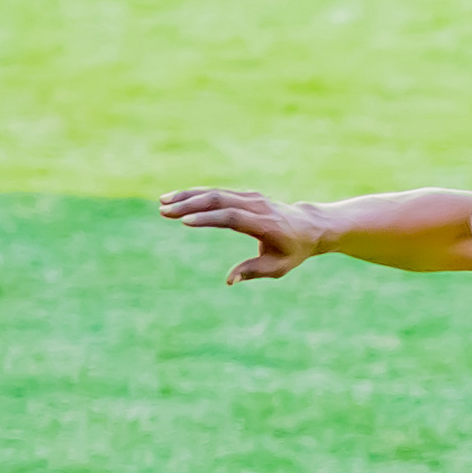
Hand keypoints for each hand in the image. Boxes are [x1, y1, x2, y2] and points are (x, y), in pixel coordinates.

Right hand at [158, 186, 323, 282]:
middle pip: (218, 201)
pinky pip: (218, 193)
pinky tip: (177, 199)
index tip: (184, 221)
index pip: (231, 218)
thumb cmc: (293, 251)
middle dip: (189, 204)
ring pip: (215, 193)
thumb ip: (253, 271)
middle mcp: (256, 206)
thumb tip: (229, 280)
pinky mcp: (245, 195)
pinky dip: (196, 194)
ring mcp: (250, 197)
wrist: (309, 226)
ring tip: (163, 203)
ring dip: (187, 196)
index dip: (207, 219)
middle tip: (163, 210)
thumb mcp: (278, 267)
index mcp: (264, 224)